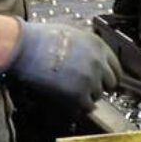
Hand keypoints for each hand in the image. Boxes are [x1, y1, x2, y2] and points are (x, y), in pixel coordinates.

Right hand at [2, 18, 119, 110]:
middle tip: (85, 88)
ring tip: (71, 92)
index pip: (116, 67)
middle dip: (99, 86)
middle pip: (110, 83)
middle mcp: (98, 62)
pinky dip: (79, 106)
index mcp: (97, 45)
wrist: (24, 48)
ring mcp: (90, 78)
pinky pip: (87, 106)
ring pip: (98, 96)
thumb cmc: (40, 38)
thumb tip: (89, 58)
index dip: (107, 75)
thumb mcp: (71, 34)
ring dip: (87, 96)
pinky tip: (70, 102)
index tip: (102, 81)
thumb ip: (86, 47)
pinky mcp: (78, 93)